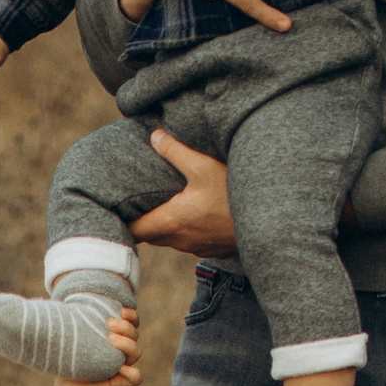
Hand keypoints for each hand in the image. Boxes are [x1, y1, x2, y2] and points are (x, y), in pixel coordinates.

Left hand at [54, 307, 141, 385]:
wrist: (65, 385)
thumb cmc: (66, 356)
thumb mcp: (66, 335)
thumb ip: (64, 318)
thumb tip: (44, 301)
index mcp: (113, 333)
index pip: (131, 319)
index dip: (130, 313)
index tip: (119, 309)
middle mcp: (120, 348)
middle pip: (134, 333)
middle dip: (125, 326)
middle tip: (108, 324)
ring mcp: (122, 364)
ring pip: (137, 352)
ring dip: (127, 345)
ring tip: (110, 340)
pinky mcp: (119, 381)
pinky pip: (136, 377)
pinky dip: (132, 373)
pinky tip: (121, 369)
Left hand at [125, 134, 234, 258]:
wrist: (269, 220)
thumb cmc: (233, 195)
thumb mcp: (203, 165)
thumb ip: (175, 151)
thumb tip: (154, 136)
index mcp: (171, 221)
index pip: (134, 230)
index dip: (121, 221)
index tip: (115, 209)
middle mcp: (180, 240)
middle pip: (150, 235)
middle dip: (141, 221)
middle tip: (135, 202)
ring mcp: (197, 248)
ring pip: (170, 239)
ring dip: (164, 225)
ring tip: (162, 204)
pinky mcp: (212, 249)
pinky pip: (189, 241)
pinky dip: (184, 230)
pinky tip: (192, 214)